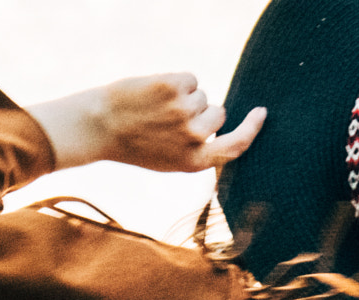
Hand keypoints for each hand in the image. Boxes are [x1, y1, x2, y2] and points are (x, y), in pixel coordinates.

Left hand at [30, 76, 264, 172]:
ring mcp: (185, 111)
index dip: (252, 128)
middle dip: (201, 111)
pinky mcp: (175, 87)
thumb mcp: (168, 159)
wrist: (97, 126)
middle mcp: (194, 138)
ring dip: (184, 96)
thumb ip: (198, 149)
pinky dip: (175, 82)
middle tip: (168, 118)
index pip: (236, 145)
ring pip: (202, 95)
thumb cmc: (134, 144)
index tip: (261, 112)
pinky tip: (153, 92)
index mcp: (194, 162)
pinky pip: (190, 78)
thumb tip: (221, 124)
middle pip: (217, 113)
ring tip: (155, 107)